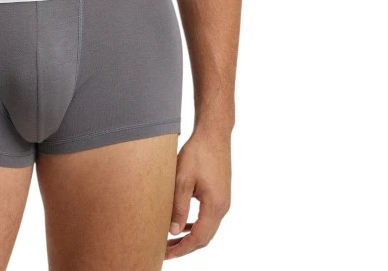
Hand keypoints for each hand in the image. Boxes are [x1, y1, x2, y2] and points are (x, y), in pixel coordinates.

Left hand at [165, 130, 230, 259]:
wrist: (214, 133)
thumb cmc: (198, 152)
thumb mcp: (183, 178)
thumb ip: (179, 206)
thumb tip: (174, 231)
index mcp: (215, 206)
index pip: (199, 238)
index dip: (182, 249)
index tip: (166, 254)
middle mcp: (222, 207)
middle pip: (204, 237)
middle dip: (184, 246)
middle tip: (164, 251)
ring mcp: (222, 201)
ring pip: (206, 228)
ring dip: (189, 236)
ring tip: (170, 241)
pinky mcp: (219, 194)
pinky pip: (207, 217)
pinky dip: (195, 225)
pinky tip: (183, 224)